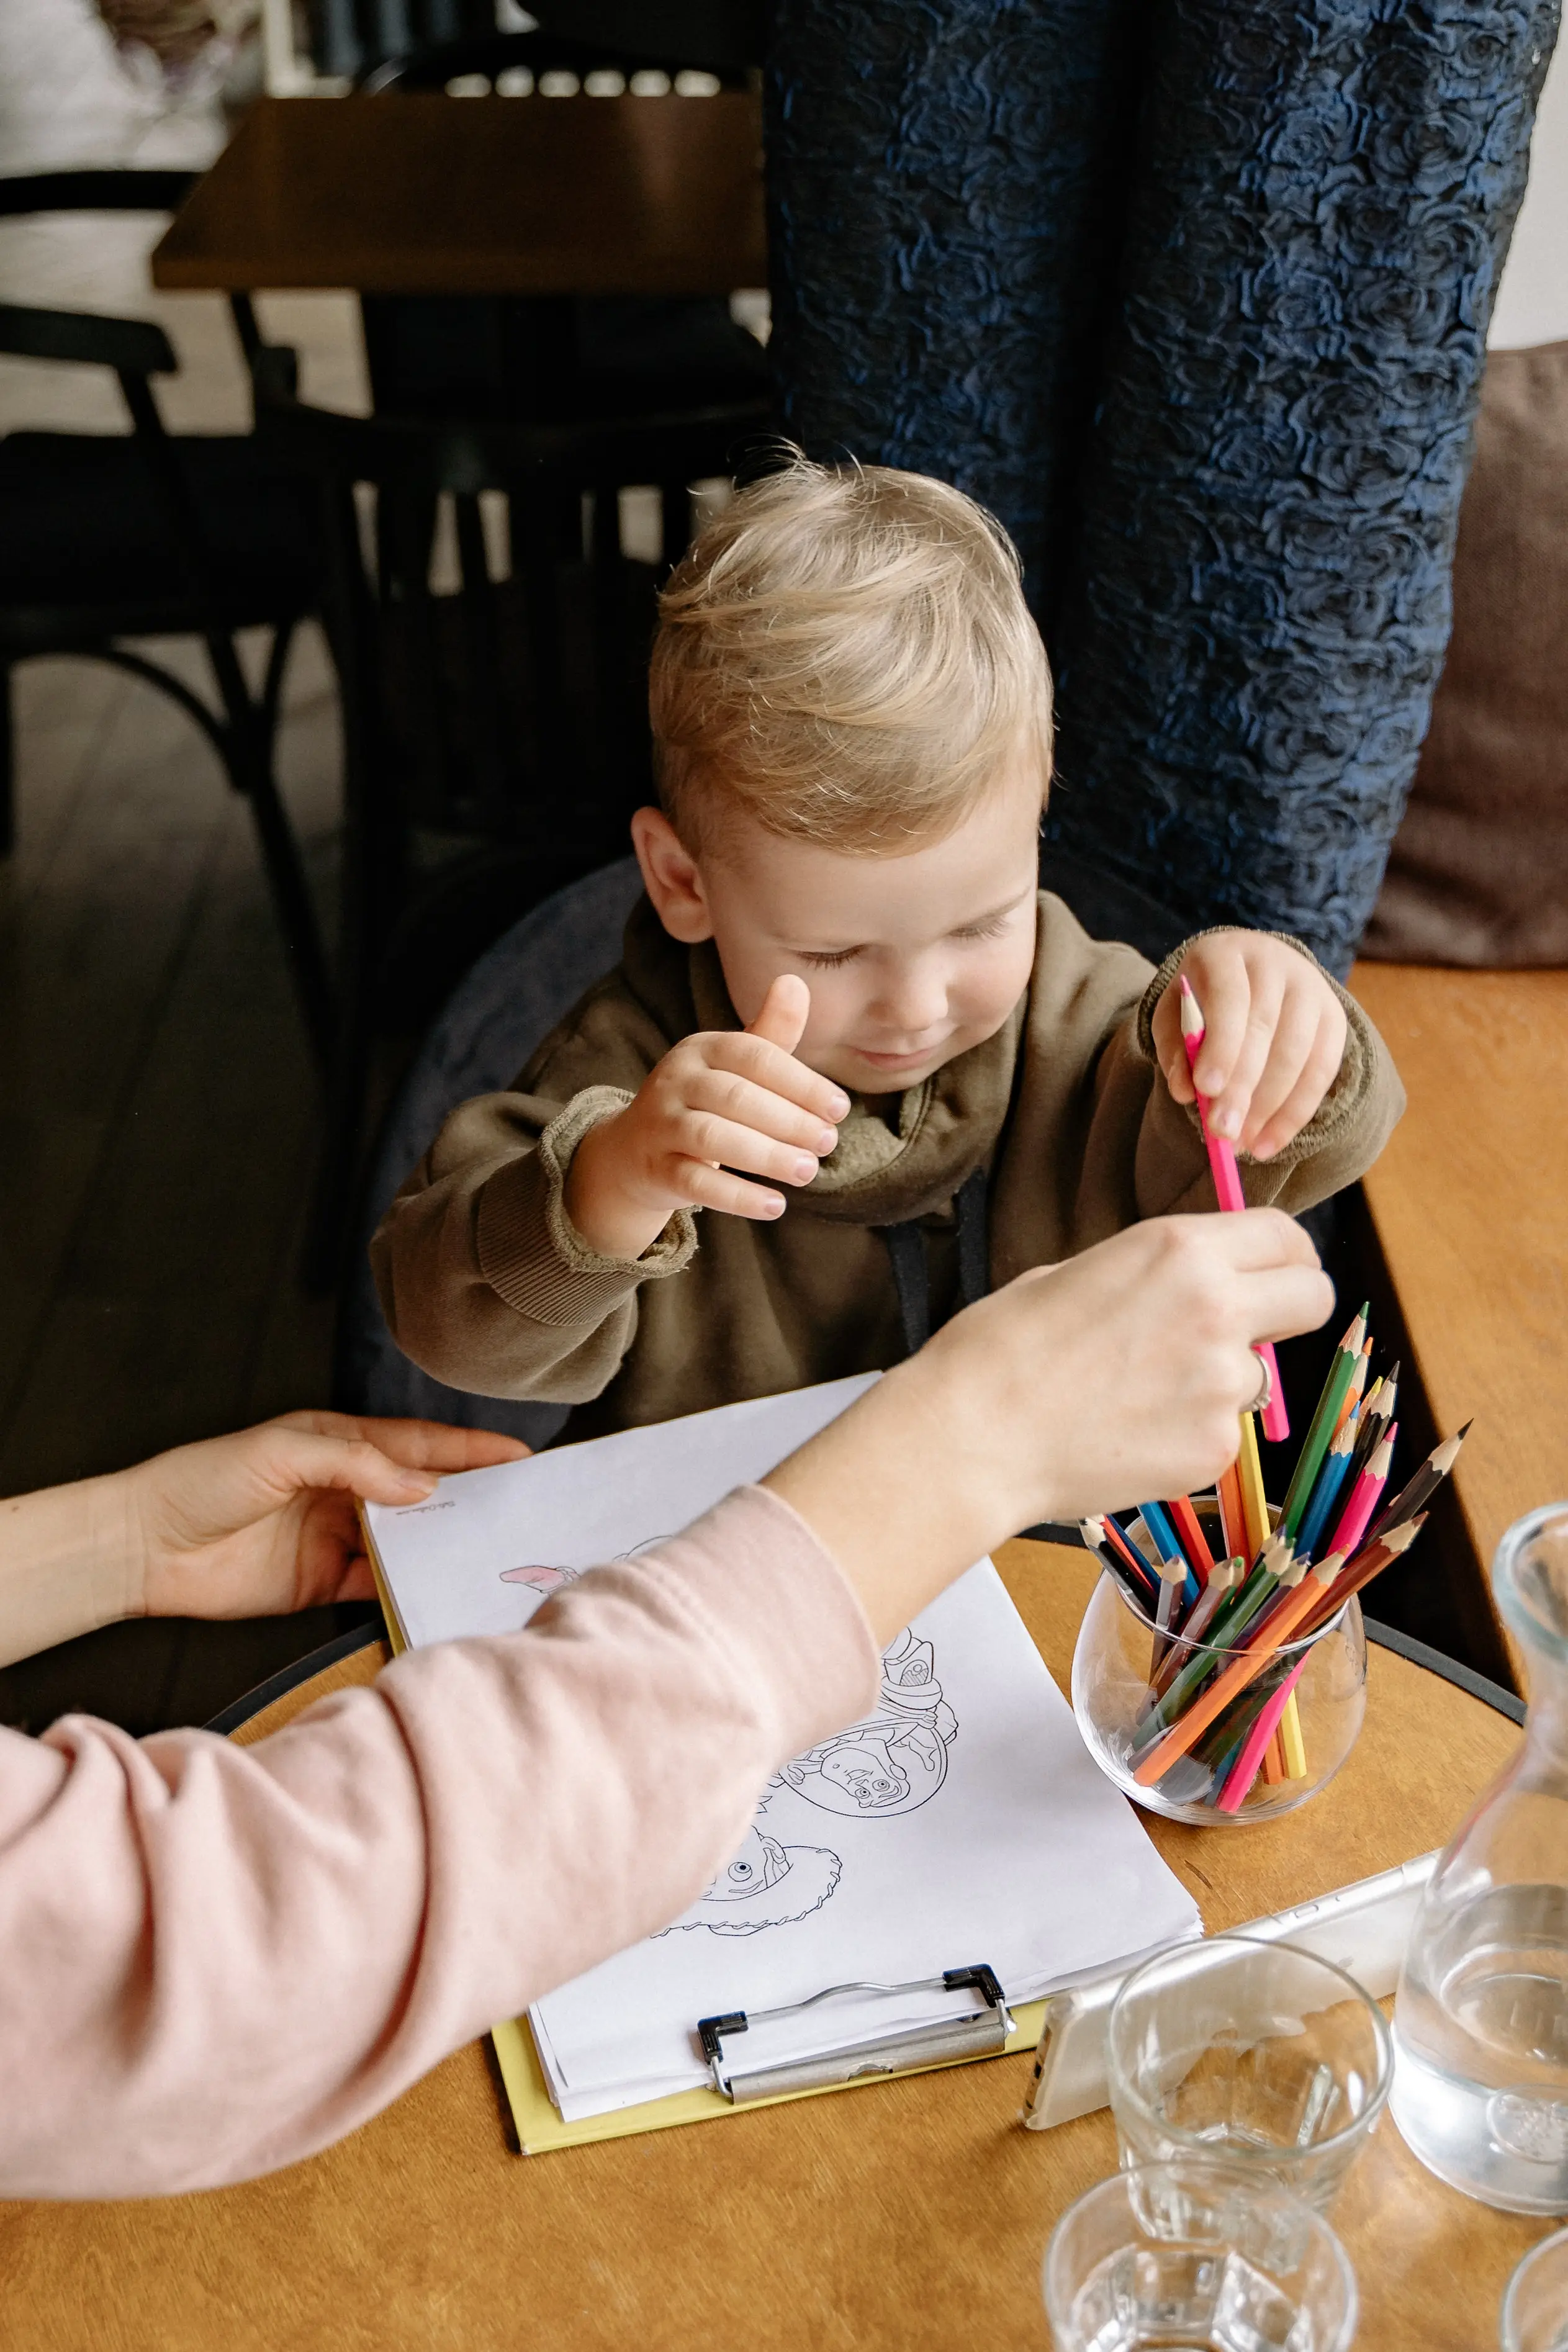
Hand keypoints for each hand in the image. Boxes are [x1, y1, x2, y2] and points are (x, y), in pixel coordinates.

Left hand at [125, 1412, 529, 1620]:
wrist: (143, 1545)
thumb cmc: (204, 1481)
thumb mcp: (282, 1453)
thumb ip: (356, 1464)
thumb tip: (423, 1488)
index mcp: (340, 1444)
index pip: (421, 1446)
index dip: (472, 1452)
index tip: (522, 1457)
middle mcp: (346, 1489)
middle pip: (424, 1495)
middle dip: (474, 1500)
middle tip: (527, 1511)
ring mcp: (337, 1537)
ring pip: (408, 1542)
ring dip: (447, 1547)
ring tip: (498, 1555)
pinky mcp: (322, 1583)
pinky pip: (377, 1586)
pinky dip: (408, 1589)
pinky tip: (440, 1592)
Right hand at [564, 975, 849, 1259]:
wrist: (634, 1150)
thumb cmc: (704, 1102)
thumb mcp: (734, 1066)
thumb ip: (769, 1033)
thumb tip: (795, 980)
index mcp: (702, 1049)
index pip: (755, 1057)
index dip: (801, 1082)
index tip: (840, 1109)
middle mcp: (676, 1081)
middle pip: (736, 1097)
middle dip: (789, 1120)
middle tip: (828, 1143)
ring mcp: (661, 1125)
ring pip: (713, 1138)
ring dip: (766, 1156)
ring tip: (807, 1171)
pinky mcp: (656, 1169)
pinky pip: (696, 1183)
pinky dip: (738, 1196)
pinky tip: (775, 1205)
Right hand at [767, 1210, 1331, 1641]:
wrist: (974, 1436)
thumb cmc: (1003, 1348)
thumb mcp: (1082, 1272)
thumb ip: (1157, 1274)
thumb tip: (1193, 1285)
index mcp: (1182, 1250)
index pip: (1287, 1236)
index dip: (1285, 1256)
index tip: (1274, 1272)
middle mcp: (1218, 1309)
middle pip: (1314, 1297)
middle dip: (1290, 1310)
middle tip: (1248, 1329)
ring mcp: (1221, 1385)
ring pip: (1260, 1375)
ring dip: (1220, 1382)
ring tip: (1140, 1395)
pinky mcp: (1213, 1449)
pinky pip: (1222, 1434)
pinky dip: (1187, 1435)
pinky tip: (1128, 1434)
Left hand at [1150, 931, 1346, 1160]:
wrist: (1248, 973)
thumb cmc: (1202, 1001)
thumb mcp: (1174, 1016)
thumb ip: (1175, 1050)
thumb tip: (1186, 1093)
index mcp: (1227, 953)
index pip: (1229, 999)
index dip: (1220, 1046)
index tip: (1205, 1091)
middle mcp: (1276, 962)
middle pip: (1265, 1028)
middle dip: (1243, 1087)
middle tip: (1222, 1133)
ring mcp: (1312, 987)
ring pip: (1298, 1053)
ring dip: (1270, 1107)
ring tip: (1243, 1145)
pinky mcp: (1334, 1016)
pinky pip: (1321, 1070)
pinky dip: (1295, 1112)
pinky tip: (1270, 1141)